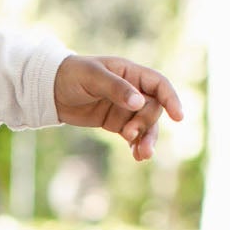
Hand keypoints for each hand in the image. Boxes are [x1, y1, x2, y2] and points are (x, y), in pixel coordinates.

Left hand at [54, 54, 184, 162]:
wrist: (50, 89)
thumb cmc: (72, 75)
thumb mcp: (93, 77)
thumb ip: (116, 89)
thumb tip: (138, 103)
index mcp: (131, 73)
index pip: (159, 85)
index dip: (171, 99)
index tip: (178, 117)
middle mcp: (133, 90)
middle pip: (153, 109)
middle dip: (146, 123)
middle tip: (129, 133)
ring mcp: (125, 108)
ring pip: (145, 125)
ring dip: (146, 139)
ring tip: (143, 155)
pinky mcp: (115, 122)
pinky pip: (132, 135)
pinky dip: (136, 144)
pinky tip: (137, 156)